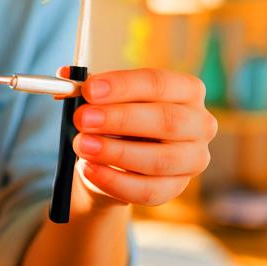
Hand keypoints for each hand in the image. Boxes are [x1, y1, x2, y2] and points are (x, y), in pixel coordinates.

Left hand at [67, 68, 215, 207]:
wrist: (115, 161)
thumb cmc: (116, 120)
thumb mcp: (104, 100)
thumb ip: (88, 87)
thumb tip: (66, 75)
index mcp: (186, 90)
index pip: (158, 83)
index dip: (123, 85)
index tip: (89, 89)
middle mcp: (199, 124)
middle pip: (166, 121)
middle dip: (120, 119)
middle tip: (82, 119)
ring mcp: (192, 159)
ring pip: (159, 160)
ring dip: (116, 153)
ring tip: (82, 146)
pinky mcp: (175, 188)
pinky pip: (147, 190)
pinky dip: (114, 181)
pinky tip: (89, 170)